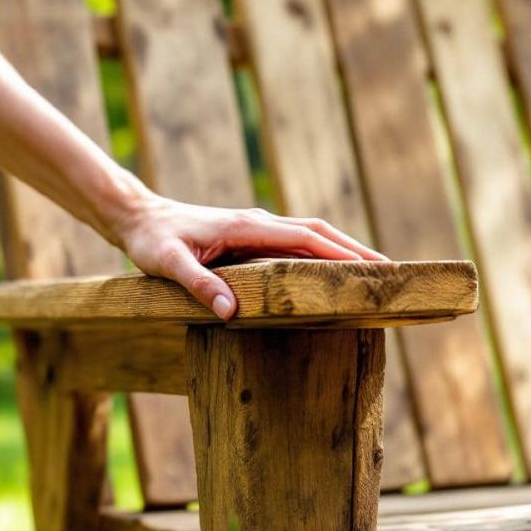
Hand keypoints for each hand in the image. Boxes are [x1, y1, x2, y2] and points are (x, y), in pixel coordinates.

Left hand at [115, 193, 387, 319]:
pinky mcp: (252, 236)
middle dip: (356, 251)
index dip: (342, 254)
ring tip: (374, 274)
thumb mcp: (168, 266)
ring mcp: (257, 227)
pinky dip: (322, 254)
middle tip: (391, 273)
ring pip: (311, 236)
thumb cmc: (152, 242)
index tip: (374, 269)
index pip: (306, 239)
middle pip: (320, 233)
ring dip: (343, 250)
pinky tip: (331, 273)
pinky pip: (296, 243)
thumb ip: (198, 286)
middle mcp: (259, 222)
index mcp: (247, 228)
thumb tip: (232, 313)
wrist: (139, 217)